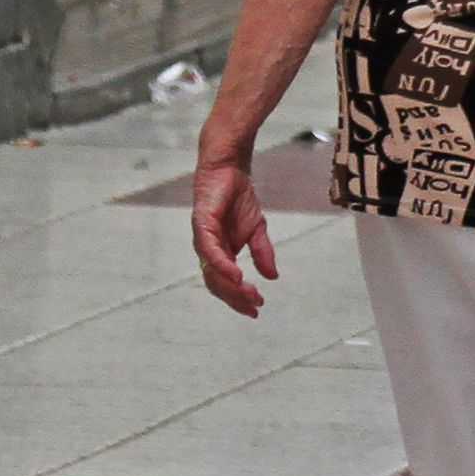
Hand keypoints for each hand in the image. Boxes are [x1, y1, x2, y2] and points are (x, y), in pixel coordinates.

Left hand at [191, 151, 279, 317]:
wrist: (231, 167)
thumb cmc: (238, 196)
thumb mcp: (257, 229)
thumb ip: (262, 253)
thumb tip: (272, 277)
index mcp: (220, 252)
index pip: (225, 283)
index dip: (239, 298)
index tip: (257, 308)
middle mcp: (208, 249)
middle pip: (217, 283)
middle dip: (235, 298)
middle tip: (254, 307)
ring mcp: (203, 238)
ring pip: (211, 271)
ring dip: (230, 286)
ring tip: (248, 294)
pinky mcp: (202, 224)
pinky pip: (209, 251)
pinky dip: (221, 265)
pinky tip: (236, 274)